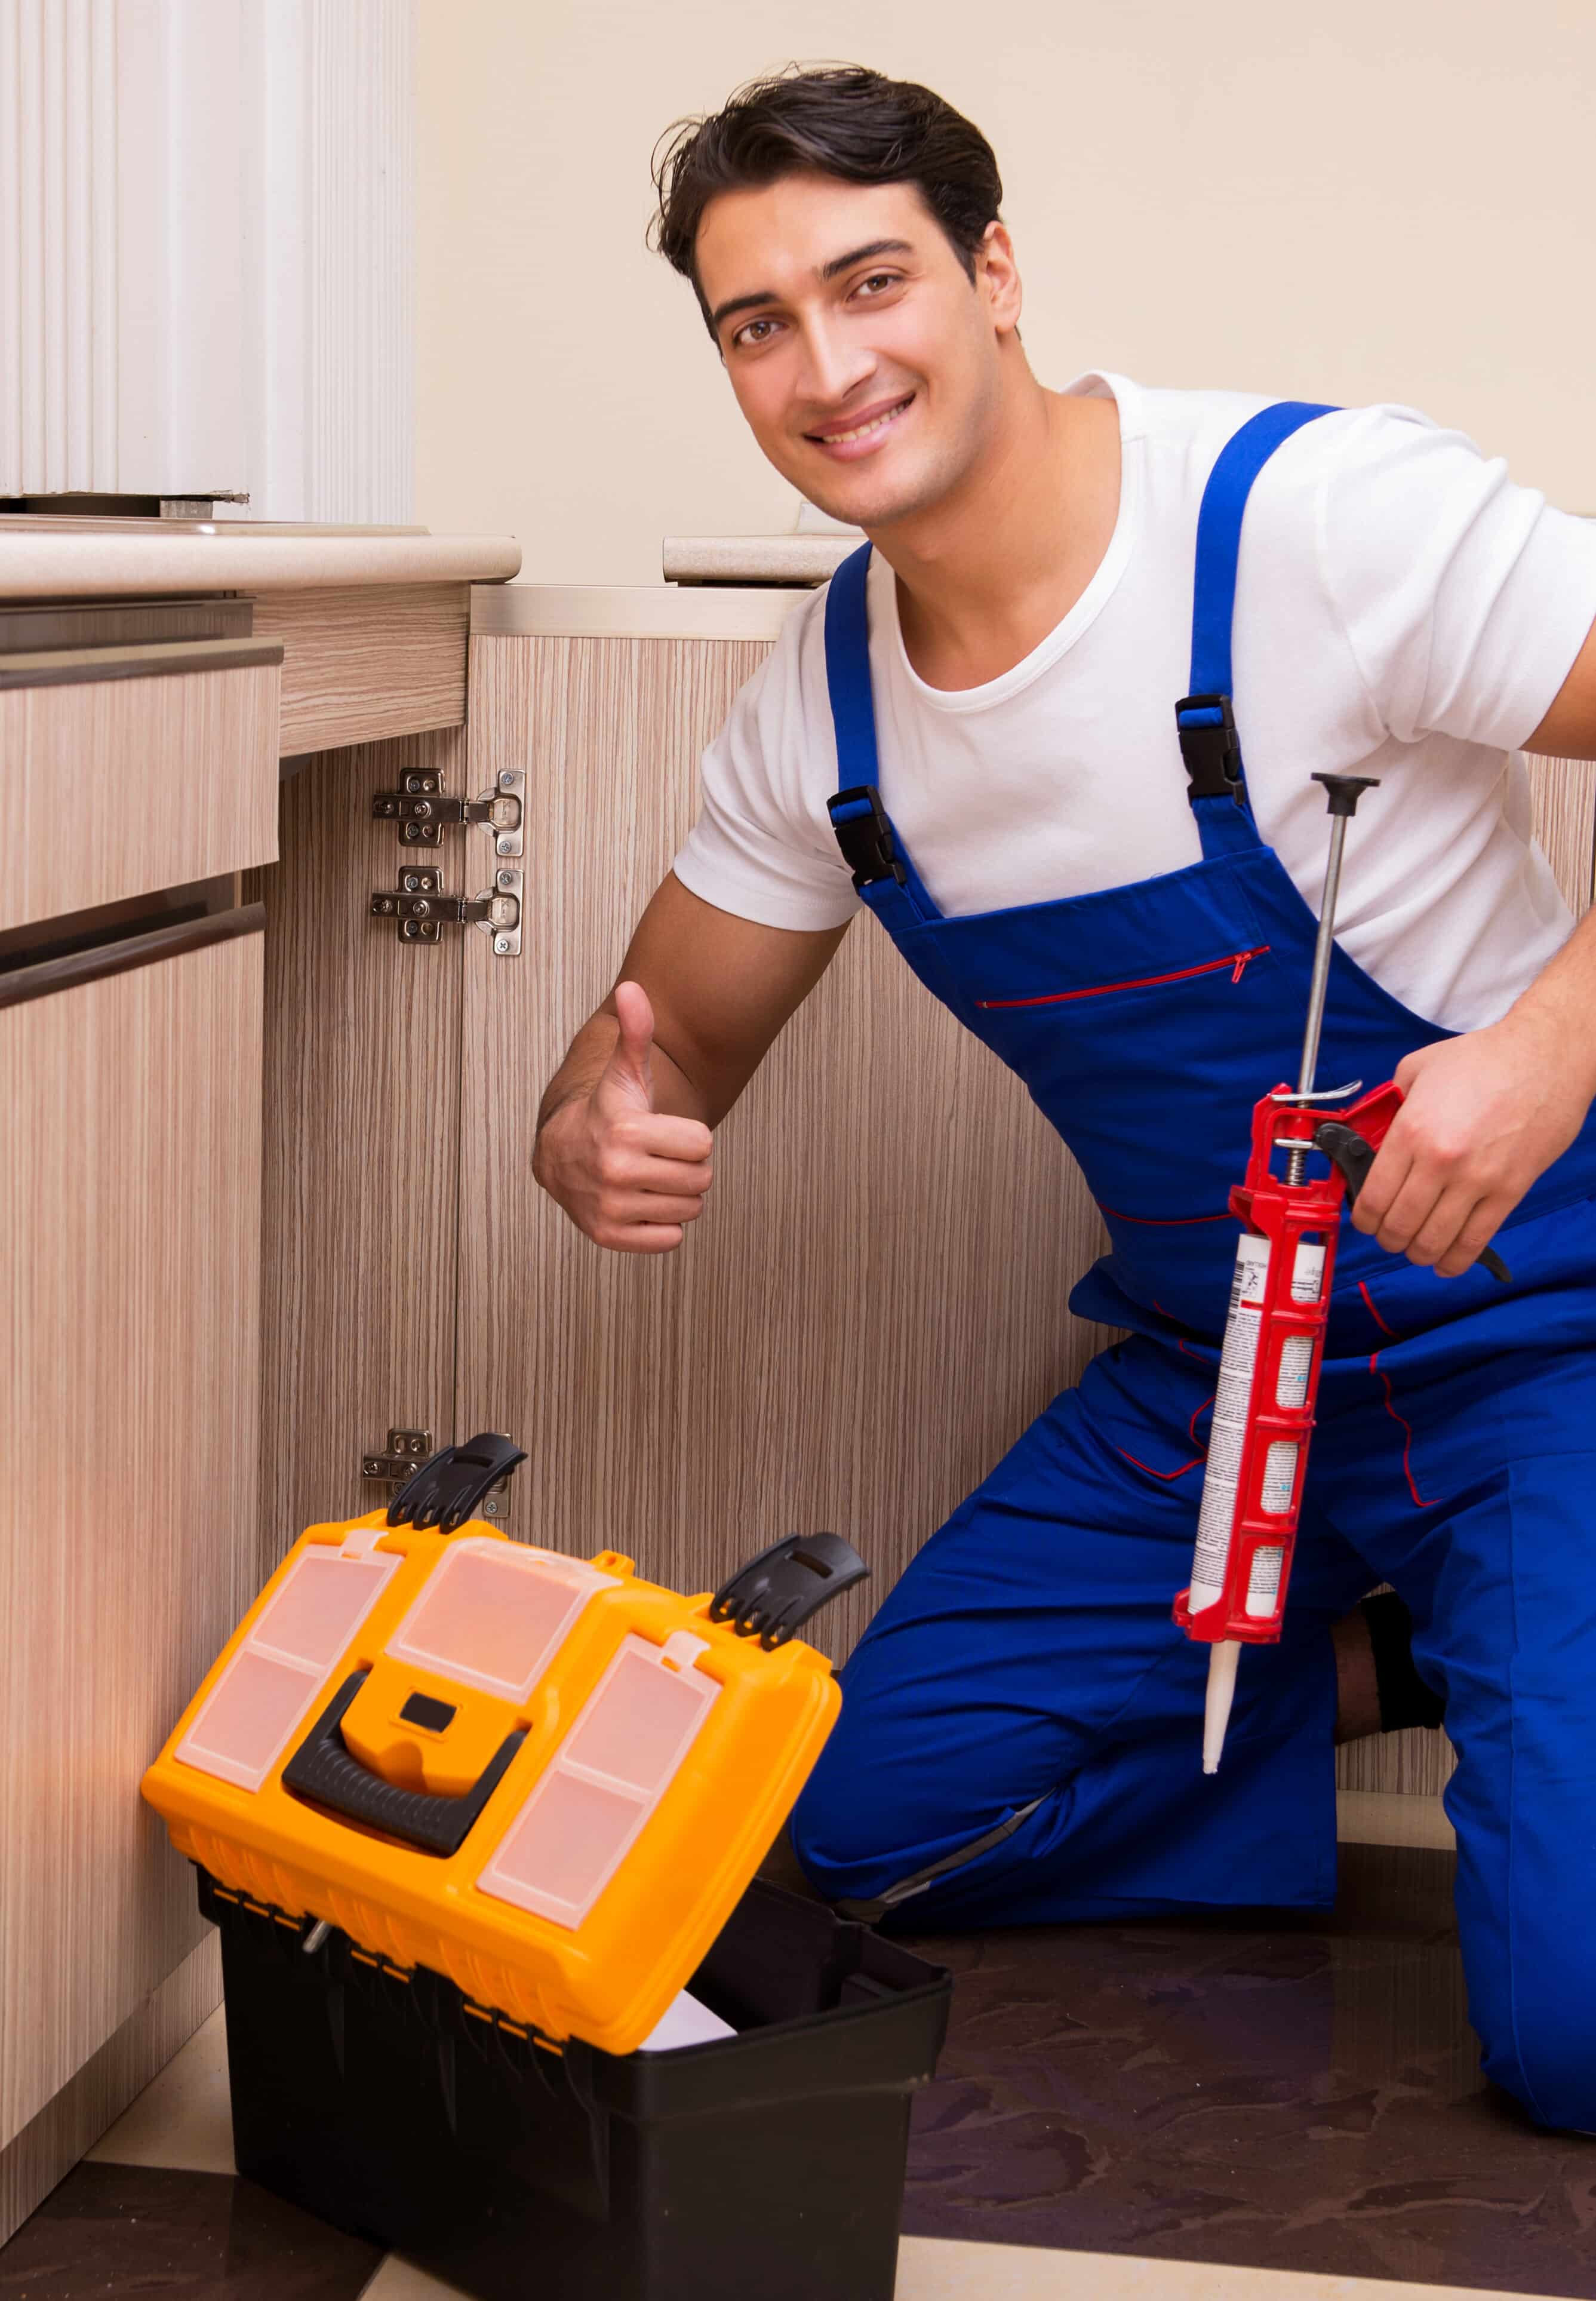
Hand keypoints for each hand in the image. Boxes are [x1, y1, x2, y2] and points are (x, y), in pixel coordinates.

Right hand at [532, 982, 713, 1252]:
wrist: (561, 1154)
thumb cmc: (606, 1111)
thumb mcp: (625, 1072)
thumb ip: (636, 1032)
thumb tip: (632, 989)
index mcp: (626, 1131)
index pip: (703, 1144)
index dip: (688, 1137)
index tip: (661, 1131)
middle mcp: (616, 1172)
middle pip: (700, 1179)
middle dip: (686, 1167)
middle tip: (657, 1156)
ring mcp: (612, 1207)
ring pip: (689, 1209)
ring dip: (676, 1195)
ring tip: (647, 1177)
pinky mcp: (609, 1236)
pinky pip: (670, 1239)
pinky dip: (662, 1225)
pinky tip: (640, 1203)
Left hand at [1352, 1008, 1592, 1275]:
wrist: (1545, 1057)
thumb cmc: (1484, 1059)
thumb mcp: (1417, 1069)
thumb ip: (1388, 1105)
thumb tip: (1371, 1136)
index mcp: (1411, 1132)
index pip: (1374, 1198)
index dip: (1364, 1219)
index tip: (1365, 1220)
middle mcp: (1440, 1161)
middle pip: (1399, 1226)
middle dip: (1388, 1239)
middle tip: (1389, 1235)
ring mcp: (1477, 1180)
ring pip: (1434, 1241)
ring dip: (1419, 1253)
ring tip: (1416, 1248)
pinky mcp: (1510, 1190)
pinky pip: (1476, 1240)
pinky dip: (1456, 1260)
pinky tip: (1446, 1263)